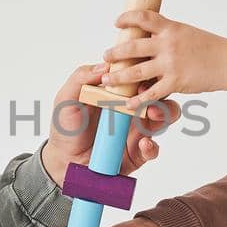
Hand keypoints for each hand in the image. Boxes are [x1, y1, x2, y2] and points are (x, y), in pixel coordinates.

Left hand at [40, 63, 180, 186]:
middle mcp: (130, 110)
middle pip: (156, 95)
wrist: (63, 160)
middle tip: (150, 95)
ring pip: (161, 119)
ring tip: (153, 115)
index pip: (137, 78)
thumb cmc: (66, 127)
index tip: (139, 75)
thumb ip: (80, 78)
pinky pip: (152, 149)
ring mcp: (136, 131)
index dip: (143, 74)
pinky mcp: (137, 153)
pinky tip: (143, 144)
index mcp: (116, 94)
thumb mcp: (66, 99)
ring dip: (163, 115)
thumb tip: (104, 66)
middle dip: (159, 92)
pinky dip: (151, 146)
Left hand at [101, 10, 226, 106]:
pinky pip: (151, 93)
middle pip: (133, 46)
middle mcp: (168, 44)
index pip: (144, 17)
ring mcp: (170, 64)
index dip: (127, 18)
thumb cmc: (209, 47)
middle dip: (115, 52)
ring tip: (107, 79)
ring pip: (136, 71)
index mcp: (171, 28)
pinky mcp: (175, 82)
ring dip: (118, 76)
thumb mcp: (186, 32)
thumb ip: (166, 34)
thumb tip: (146, 33)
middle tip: (105, 56)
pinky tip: (127, 103)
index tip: (116, 22)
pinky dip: (138, 100)